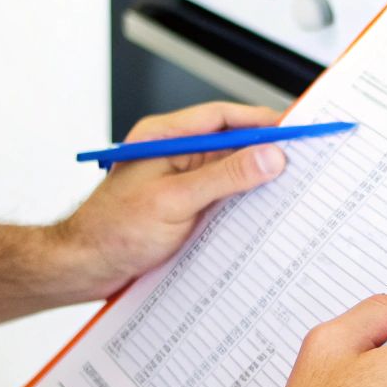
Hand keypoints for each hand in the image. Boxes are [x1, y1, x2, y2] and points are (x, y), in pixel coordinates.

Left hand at [51, 102, 286, 297]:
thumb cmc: (112, 231)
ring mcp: (178, 181)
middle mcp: (173, 154)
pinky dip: (243, 203)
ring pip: (229, 172)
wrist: (84, 269)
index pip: (222, 117)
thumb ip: (224, 177)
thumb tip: (269, 157)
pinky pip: (222, 198)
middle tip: (302, 159)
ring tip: (289, 187)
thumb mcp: (175, 200)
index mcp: (164, 137)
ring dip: (256, 180)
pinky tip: (262, 215)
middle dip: (265, 150)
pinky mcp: (183, 207)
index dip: (261, 121)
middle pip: (230, 143)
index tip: (295, 129)